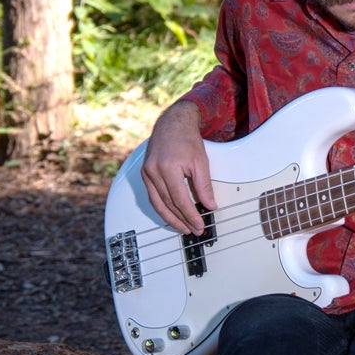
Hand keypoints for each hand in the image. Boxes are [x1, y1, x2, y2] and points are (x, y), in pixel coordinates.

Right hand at [140, 101, 216, 235]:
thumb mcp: (201, 162)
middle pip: (168, 204)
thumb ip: (204, 186)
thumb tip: (209, 205)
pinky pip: (153, 196)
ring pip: (157, 203)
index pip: (180, 199)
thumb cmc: (187, 139)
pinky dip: (162, 208)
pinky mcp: (145, 173)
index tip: (199, 224)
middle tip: (193, 230)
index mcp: (168, 167)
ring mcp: (146, 173)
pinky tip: (171, 215)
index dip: (190, 215)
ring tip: (183, 228)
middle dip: (181, 220)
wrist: (173, 124)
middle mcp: (153, 171)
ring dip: (170, 218)